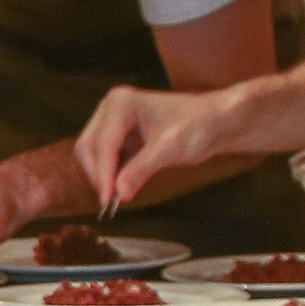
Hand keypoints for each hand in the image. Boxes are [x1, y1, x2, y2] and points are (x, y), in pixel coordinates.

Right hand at [75, 85, 235, 216]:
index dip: (103, 173)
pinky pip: (105, 155)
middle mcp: (111, 107)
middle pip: (89, 146)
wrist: (215, 122)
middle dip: (98, 174)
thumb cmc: (197, 127)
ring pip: (92, 152)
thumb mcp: (169, 149)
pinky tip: (120, 186)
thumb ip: (141, 170)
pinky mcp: (119, 132)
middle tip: (110, 202)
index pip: (103, 143)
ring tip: (115, 196)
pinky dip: (109, 172)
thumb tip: (119, 194)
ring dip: (101, 175)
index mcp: (121, 104)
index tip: (107, 200)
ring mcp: (113, 119)